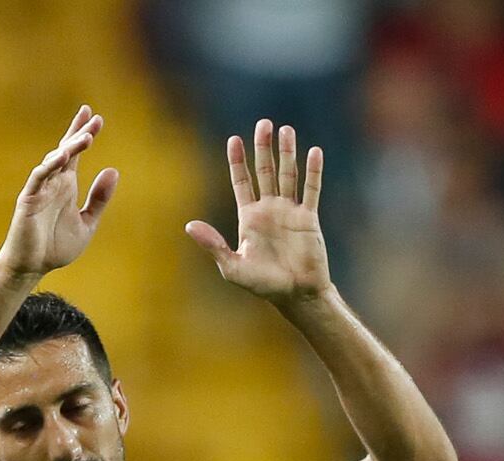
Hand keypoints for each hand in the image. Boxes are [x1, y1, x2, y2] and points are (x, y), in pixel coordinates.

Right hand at [0, 106, 117, 282]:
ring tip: (86, 137)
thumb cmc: (56, 247)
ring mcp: (40, 188)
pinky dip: (49, 165)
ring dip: (69, 147)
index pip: (74, 153)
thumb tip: (113, 171)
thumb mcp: (87, 223)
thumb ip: (99, 199)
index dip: (83, 133)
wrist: (32, 267)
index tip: (96, 117)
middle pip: (65, 149)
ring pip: (54, 160)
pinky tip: (61, 155)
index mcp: (66, 185)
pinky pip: (39, 177)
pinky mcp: (29, 198)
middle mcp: (53, 182)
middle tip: (93, 116)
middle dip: (78, 132)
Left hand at [188, 119, 330, 304]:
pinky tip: (314, 151)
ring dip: (287, 153)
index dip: (237, 161)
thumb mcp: (232, 267)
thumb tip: (189, 226)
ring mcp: (290, 212)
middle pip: (265, 171)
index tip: (234, 140)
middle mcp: (269, 210)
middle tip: (263, 124)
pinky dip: (313, 171)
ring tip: (286, 130)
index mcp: (249, 218)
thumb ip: (213, 245)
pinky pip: (311, 190)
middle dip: (263, 148)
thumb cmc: (264, 285)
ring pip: (288, 175)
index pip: (241, 182)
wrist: (296, 295)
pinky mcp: (309, 218)